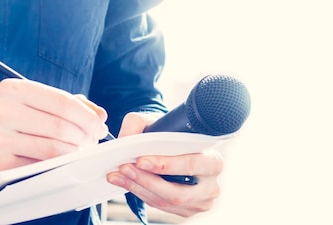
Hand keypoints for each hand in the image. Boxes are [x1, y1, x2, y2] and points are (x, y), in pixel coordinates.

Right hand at [0, 79, 108, 188]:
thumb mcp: (21, 103)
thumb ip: (60, 103)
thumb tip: (98, 113)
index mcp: (12, 89)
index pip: (62, 101)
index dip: (86, 116)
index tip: (98, 125)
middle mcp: (4, 110)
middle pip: (62, 125)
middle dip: (85, 136)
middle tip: (93, 142)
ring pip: (54, 146)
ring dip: (75, 152)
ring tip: (81, 152)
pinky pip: (40, 165)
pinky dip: (58, 165)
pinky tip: (62, 162)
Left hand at [106, 112, 224, 217]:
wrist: (180, 148)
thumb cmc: (173, 135)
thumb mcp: (158, 121)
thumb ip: (141, 124)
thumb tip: (125, 140)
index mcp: (214, 161)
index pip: (190, 164)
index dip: (165, 165)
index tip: (141, 160)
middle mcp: (211, 186)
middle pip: (176, 192)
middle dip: (146, 180)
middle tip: (124, 168)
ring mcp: (200, 202)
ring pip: (166, 202)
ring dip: (139, 189)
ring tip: (119, 175)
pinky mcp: (187, 211)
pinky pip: (162, 207)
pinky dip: (142, 194)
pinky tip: (127, 183)